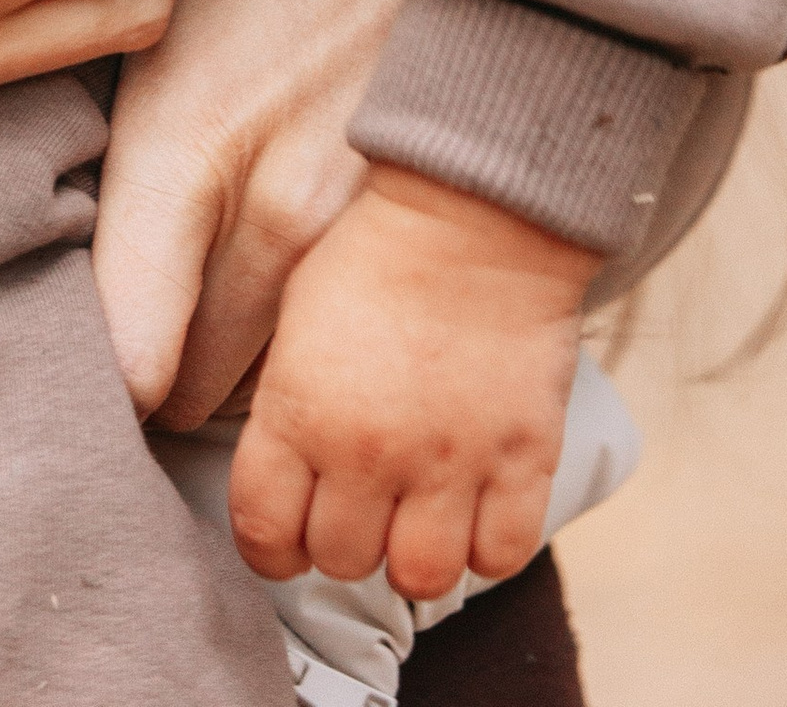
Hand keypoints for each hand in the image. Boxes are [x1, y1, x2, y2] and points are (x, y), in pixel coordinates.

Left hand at [91, 0, 441, 428]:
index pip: (122, 345)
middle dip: (157, 373)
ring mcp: (365, 239)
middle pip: (193, 390)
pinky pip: (357, 358)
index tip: (52, 347)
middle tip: (129, 329)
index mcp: (189, 133)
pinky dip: (320, 350)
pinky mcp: (433, 244)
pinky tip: (296, 297)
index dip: (86, 370)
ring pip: (280, 387)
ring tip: (207, 316)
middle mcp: (275, 208)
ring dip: (239, 368)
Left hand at [229, 168, 600, 601]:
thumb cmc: (374, 249)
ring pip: (419, 578)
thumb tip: (278, 479)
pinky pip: (500, 557)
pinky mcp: (522, 460)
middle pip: (341, 561)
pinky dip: (485, 548)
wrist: (475, 208)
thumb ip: (283, 408)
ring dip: (412, 556)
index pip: (264, 535)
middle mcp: (369, 453)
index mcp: (299, 412)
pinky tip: (475, 510)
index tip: (287, 535)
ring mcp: (450, 462)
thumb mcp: (293, 318)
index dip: (271, 548)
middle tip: (358, 505)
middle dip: (344, 541)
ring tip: (416, 516)